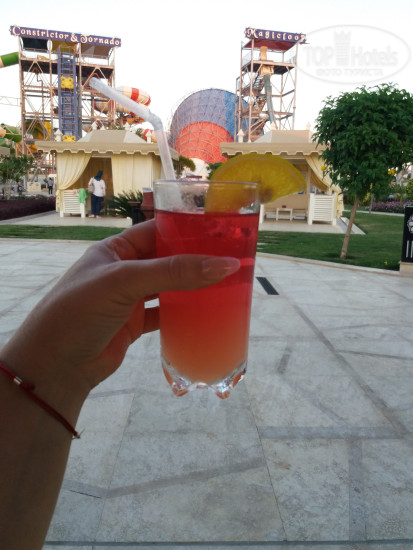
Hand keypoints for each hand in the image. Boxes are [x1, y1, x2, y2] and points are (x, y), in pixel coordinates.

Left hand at [0, 219, 239, 395]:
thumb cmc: (80, 310)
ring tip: (226, 283)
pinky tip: (206, 312)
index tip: (221, 231)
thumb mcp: (124, 282)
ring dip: (193, 286)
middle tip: (231, 258)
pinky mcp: (135, 324)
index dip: (187, 229)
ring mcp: (130, 298)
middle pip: (167, 259)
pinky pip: (166, 314)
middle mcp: (124, 271)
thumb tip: (225, 264)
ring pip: (169, 287)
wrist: (55, 366)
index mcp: (116, 250)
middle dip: (196, 259)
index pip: (157, 231)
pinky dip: (184, 313)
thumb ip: (173, 272)